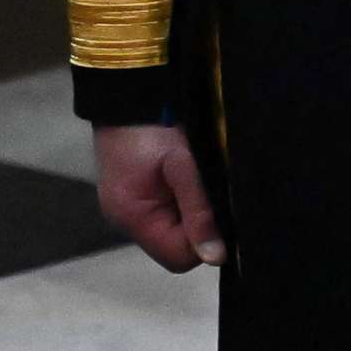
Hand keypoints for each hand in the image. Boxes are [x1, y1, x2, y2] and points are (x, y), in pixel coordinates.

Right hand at [94, 123, 224, 270]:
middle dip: (201, 224)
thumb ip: (199, 210)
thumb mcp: (182, 166)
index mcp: (134, 219)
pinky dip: (185, 198)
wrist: (130, 93)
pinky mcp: (138, 192)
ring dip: (195, 209)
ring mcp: (131, 207)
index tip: (221, 212)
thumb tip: (216, 257)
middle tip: (213, 189)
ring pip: (175, 227)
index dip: (205, 241)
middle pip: (176, 245)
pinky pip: (168, 209)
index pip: (179, 257)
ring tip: (202, 178)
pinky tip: (192, 175)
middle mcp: (128, 220)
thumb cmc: (153, 128)